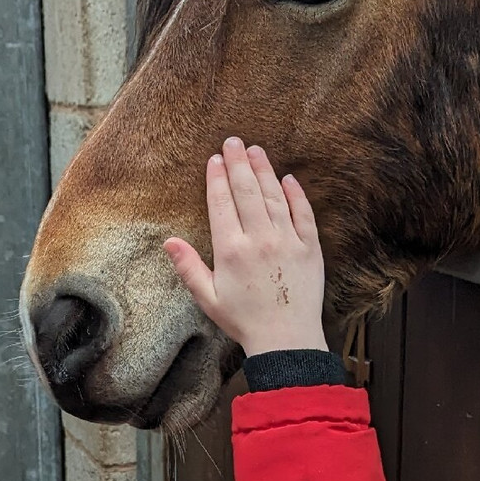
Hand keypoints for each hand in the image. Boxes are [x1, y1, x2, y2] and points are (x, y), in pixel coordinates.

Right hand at [164, 137, 327, 355]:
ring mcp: (288, 241)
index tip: (215, 160)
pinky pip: (303, 214)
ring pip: (274, 196)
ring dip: (264, 170)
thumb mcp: (208, 297)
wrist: (287, 339)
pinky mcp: (311, 248)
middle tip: (233, 141)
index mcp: (231, 250)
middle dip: (238, 163)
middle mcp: (260, 239)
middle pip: (247, 191)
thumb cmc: (244, 321)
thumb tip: (168, 241)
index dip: (217, 179)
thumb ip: (188, 267)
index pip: (222, 203)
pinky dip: (295, 195)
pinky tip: (288, 179)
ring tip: (256, 150)